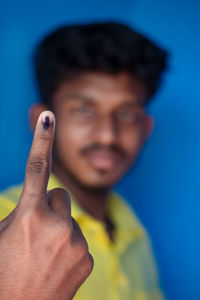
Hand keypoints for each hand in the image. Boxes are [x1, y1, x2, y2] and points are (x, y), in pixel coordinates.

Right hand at [0, 111, 92, 299]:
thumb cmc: (3, 270)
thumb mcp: (2, 234)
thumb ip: (24, 210)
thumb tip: (44, 198)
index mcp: (28, 215)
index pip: (37, 168)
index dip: (41, 140)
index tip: (48, 117)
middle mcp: (55, 226)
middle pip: (60, 195)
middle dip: (49, 207)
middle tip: (36, 233)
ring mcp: (75, 242)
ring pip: (71, 218)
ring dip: (59, 228)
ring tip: (45, 253)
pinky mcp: (87, 257)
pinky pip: (79, 238)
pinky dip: (69, 246)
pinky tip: (56, 265)